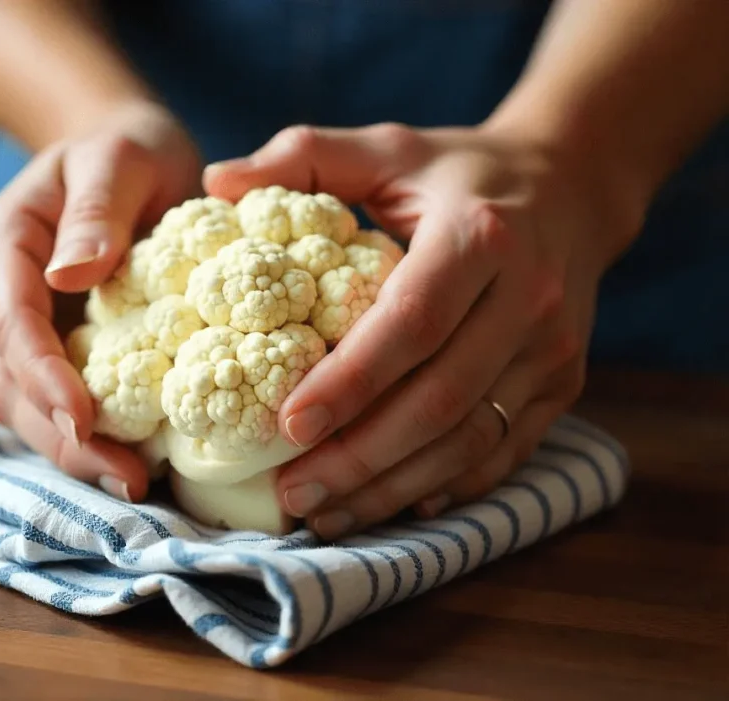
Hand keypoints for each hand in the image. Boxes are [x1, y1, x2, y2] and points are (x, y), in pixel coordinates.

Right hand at [0, 100, 200, 501]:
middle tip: (123, 477)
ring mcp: (28, 326)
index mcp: (4, 242)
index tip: (84, 419)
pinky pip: (63, 401)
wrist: (132, 156)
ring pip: (28, 405)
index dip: (41, 375)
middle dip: (59, 434)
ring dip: (73, 450)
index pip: (10, 321)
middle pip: (10, 380)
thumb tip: (71, 276)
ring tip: (134, 482)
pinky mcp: (62, 347)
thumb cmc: (128, 148)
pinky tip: (138, 461)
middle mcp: (4, 293)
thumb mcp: (118, 157)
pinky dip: (93, 437)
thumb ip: (96, 211)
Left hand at [205, 122, 643, 538]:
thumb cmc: (459, 172)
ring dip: (395, 486)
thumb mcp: (387, 147)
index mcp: (479, 236)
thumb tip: (216, 180)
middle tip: (292, 491)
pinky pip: (503, 452)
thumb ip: (304, 157)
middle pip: (440, 399)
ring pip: (471, 440)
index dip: (351, 381)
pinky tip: (391, 504)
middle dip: (361, 456)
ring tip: (326, 512)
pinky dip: (446, 486)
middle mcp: (527, 299)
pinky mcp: (562, 383)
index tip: (287, 425)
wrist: (571, 188)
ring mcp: (552, 349)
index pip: (411, 323)